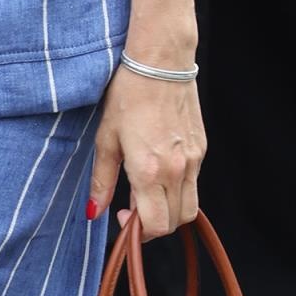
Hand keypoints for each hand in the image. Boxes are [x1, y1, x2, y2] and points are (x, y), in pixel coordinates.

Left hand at [88, 61, 204, 236]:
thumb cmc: (128, 94)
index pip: (154, 224)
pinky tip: (159, 173)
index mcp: (149, 169)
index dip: (137, 232)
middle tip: (131, 209)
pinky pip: (194, 184)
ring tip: (145, 193)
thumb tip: (94, 212)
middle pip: (175, 222)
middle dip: (153, 225)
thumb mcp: (106, 138)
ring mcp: (193, 160)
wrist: (161, 62)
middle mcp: (177, 169)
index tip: (121, 218)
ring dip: (169, 211)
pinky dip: (179, 191)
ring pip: (190, 207)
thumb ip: (102, 180)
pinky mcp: (201, 149)